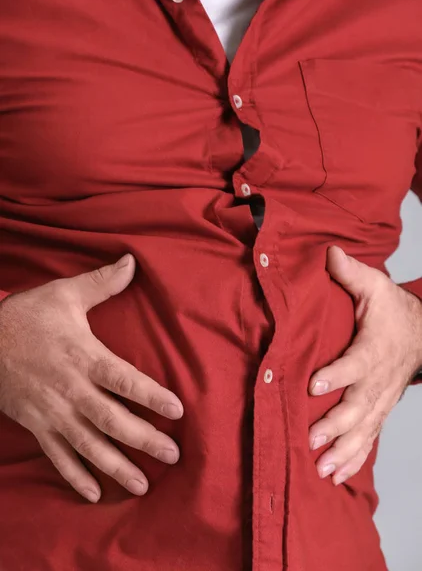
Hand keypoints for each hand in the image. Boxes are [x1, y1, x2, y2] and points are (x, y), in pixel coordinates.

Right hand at [0, 254, 183, 501]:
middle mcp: (71, 389)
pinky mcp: (36, 424)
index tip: (178, 411)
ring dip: (117, 466)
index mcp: (84, 356)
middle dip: (144, 439)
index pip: (125, 380)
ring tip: (143, 484)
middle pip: (112, 419)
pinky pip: (57, 455)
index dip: (152, 396)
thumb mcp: (64, 294)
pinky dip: (75, 476)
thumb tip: (132, 262)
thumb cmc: (27, 316)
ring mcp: (52, 412)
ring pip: (88, 445)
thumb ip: (102, 283)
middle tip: (173, 455)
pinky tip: (94, 494)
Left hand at [308, 246, 421, 485]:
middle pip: (358, 405)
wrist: (420, 335)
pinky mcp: (378, 411)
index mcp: (373, 349)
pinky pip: (368, 438)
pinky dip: (354, 459)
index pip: (355, 364)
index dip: (336, 375)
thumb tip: (329, 253)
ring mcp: (380, 400)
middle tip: (312, 437)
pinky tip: (335, 476)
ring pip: (363, 429)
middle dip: (336, 423)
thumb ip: (351, 274)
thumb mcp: (374, 287)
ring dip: (343, 449)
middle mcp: (377, 380)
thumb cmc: (392, 311)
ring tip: (321, 468)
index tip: (314, 385)